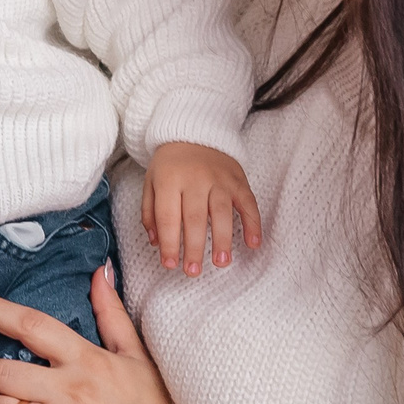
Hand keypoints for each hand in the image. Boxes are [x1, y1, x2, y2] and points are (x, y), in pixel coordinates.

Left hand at [139, 141, 262, 274]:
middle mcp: (195, 179)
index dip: (169, 243)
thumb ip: (150, 213)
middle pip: (195, 218)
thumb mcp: (150, 182)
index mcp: (169, 180)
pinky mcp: (238, 180)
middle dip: (194, 247)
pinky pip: (248, 203)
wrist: (193, 131)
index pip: (168, 217)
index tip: (169, 264)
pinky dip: (253, 223)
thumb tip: (156, 243)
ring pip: (222, 212)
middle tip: (193, 271)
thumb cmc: (169, 164)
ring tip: (221, 263)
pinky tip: (253, 243)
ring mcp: (219, 179)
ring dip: (223, 240)